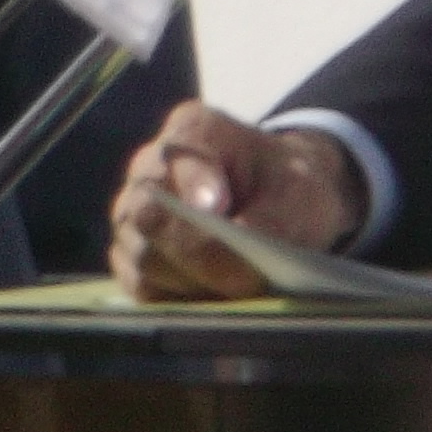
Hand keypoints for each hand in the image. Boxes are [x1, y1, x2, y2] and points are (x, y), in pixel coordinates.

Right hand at [110, 105, 360, 299]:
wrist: (279, 200)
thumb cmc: (287, 187)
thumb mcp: (301, 195)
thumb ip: (273, 222)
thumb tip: (238, 265)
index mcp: (193, 130)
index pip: (176, 157)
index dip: (192, 184)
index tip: (217, 206)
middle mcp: (148, 169)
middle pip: (149, 217)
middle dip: (200, 254)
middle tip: (247, 280)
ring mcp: (132, 213)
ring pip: (144, 260)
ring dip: (195, 282)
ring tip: (239, 285)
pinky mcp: (130, 256)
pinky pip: (142, 288)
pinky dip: (181, 301)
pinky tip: (215, 294)